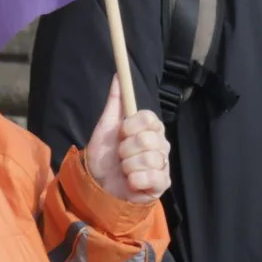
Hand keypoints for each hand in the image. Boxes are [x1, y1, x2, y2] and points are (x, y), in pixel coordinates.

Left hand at [84, 77, 170, 203]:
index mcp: (149, 129)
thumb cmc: (105, 157)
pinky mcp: (163, 183)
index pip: (150, 118)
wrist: (98, 186)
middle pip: (148, 139)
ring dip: (127, 166)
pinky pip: (152, 177)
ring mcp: (163, 164)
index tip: (121, 132)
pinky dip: (135, 180)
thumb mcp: (106, 127)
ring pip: (149, 158)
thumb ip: (115, 102)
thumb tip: (118, 75)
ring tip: (124, 170)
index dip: (132, 125)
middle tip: (120, 155)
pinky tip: (131, 182)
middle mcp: (160, 145)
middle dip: (125, 149)